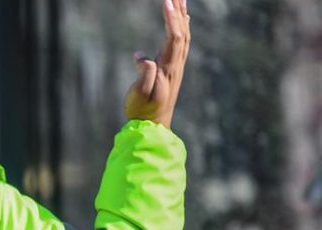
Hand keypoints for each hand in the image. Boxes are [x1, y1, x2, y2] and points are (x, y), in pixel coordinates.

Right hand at [125, 0, 190, 128]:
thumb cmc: (142, 110)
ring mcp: (175, 66)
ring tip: (180, 0)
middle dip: (179, 11)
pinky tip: (181, 19)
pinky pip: (180, 42)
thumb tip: (142, 57)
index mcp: (168, 69)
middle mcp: (176, 65)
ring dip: (182, 16)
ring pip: (184, 35)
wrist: (151, 125)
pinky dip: (181, 26)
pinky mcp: (171, 68)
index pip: (174, 38)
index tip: (166, 2)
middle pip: (182, 32)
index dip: (171, 19)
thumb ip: (144, 75)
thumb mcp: (139, 95)